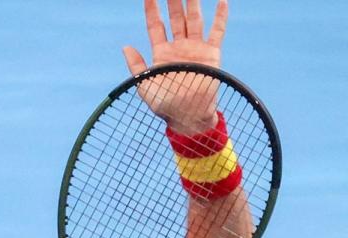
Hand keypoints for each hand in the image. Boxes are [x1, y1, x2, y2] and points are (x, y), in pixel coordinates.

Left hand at [122, 0, 228, 133]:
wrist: (188, 116)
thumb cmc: (164, 105)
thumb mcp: (144, 85)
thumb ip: (136, 66)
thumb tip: (126, 46)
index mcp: (161, 53)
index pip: (156, 25)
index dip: (152, 9)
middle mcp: (178, 47)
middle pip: (175, 17)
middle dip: (172, 0)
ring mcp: (195, 48)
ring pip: (194, 19)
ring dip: (193, 2)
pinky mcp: (212, 54)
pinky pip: (217, 31)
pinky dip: (220, 17)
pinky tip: (222, 1)